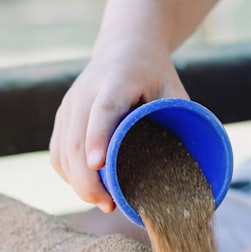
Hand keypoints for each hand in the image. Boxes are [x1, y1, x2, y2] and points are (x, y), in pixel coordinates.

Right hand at [50, 38, 187, 212]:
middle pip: (76, 140)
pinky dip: (69, 175)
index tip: (98, 164)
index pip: (102, 111)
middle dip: (87, 179)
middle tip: (108, 205)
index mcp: (116, 81)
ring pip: (63, 151)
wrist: (123, 47)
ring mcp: (69, 105)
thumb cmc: (154, 74)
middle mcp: (85, 92)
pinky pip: (57, 153)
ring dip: (78, 183)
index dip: (98, 138)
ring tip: (102, 202)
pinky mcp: (62, 117)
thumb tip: (193, 168)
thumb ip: (181, 120)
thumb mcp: (173, 88)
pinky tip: (86, 188)